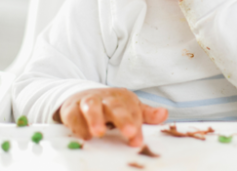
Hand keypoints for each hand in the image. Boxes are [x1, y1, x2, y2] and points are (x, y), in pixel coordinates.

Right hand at [53, 88, 167, 146]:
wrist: (83, 95)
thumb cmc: (111, 106)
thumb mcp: (131, 108)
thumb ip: (147, 114)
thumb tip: (164, 114)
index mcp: (123, 99)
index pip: (132, 111)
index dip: (136, 125)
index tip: (138, 141)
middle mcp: (106, 98)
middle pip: (115, 106)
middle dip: (122, 119)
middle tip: (129, 132)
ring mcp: (89, 102)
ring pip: (92, 106)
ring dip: (95, 118)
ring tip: (98, 133)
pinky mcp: (72, 108)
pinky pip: (73, 114)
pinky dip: (77, 124)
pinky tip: (83, 135)